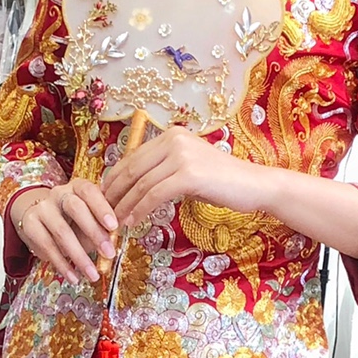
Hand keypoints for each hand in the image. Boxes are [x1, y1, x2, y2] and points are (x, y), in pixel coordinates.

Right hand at [9, 178, 117, 281]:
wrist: (41, 221)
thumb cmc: (75, 222)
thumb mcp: (91, 220)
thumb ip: (104, 226)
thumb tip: (121, 233)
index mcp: (78, 187)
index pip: (89, 191)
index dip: (102, 207)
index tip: (113, 226)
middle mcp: (59, 193)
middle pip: (75, 208)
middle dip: (94, 232)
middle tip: (108, 253)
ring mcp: (42, 208)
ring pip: (61, 230)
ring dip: (79, 255)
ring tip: (92, 274)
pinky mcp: (30, 224)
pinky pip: (47, 245)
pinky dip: (62, 264)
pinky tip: (73, 277)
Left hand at [100, 124, 265, 230]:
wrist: (254, 185)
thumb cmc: (223, 182)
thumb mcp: (189, 169)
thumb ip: (164, 171)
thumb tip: (135, 186)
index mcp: (172, 135)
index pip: (133, 157)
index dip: (115, 178)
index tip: (105, 197)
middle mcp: (174, 140)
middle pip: (132, 169)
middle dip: (114, 193)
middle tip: (104, 212)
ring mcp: (182, 156)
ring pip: (141, 183)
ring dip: (125, 205)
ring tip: (115, 222)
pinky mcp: (188, 174)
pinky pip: (155, 195)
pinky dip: (140, 210)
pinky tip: (132, 222)